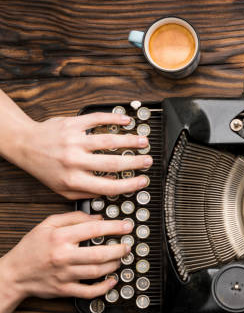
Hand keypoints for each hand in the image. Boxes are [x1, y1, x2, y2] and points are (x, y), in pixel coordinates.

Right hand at [0, 211, 132, 300]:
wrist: (14, 273)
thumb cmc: (31, 248)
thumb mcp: (47, 225)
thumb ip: (73, 218)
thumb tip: (98, 218)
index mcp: (60, 238)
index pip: (93, 230)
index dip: (114, 227)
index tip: (127, 226)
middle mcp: (63, 256)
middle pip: (99, 254)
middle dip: (119, 249)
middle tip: (127, 246)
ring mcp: (65, 275)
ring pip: (97, 271)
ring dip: (114, 265)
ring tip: (120, 259)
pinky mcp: (65, 290)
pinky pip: (89, 291)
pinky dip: (104, 287)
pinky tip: (112, 280)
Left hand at [8, 112, 151, 199]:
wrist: (25, 144)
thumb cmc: (45, 168)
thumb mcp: (62, 189)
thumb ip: (86, 193)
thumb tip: (109, 191)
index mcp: (73, 179)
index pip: (108, 185)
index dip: (129, 184)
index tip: (142, 181)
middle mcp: (74, 160)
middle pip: (112, 162)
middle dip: (135, 162)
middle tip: (148, 160)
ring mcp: (74, 140)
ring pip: (108, 140)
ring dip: (129, 140)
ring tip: (143, 141)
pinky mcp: (72, 124)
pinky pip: (96, 119)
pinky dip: (113, 119)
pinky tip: (126, 120)